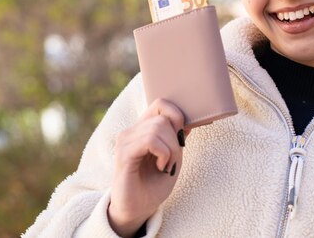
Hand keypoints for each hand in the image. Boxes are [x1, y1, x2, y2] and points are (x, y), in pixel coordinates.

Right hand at [107, 99, 188, 237]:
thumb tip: (189, 121)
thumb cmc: (153, 184)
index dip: (177, 116)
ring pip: (159, 127)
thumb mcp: (173, 158)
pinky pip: (151, 140)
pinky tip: (160, 167)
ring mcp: (125, 140)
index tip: (181, 140)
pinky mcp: (123, 153)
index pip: (161, 104)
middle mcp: (131, 131)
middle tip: (172, 161)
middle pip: (164, 116)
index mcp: (142, 129)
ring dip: (171, 149)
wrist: (137, 210)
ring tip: (165, 166)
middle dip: (176, 140)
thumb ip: (178, 139)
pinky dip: (163, 153)